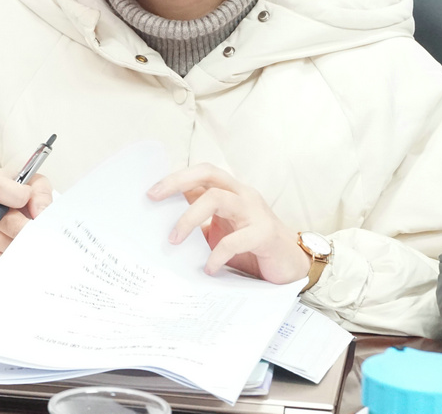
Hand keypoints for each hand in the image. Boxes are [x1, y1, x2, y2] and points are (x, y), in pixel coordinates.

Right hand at [0, 169, 52, 267]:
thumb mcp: (35, 183)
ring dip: (22, 243)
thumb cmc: (20, 192)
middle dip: (28, 229)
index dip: (17, 196)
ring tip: (29, 236)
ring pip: (5, 244)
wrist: (4, 203)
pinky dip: (11, 256)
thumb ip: (40, 194)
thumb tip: (39, 214)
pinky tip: (16, 245)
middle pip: (6, 223)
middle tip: (42, 232)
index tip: (29, 198)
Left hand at [147, 163, 310, 283]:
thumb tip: (160, 227)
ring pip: (217, 199)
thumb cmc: (252, 248)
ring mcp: (255, 211)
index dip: (175, 178)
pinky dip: (218, 253)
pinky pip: (237, 239)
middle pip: (208, 174)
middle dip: (177, 182)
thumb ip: (200, 224)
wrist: (292, 265)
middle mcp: (243, 195)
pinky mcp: (266, 234)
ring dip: (190, 217)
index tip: (150, 192)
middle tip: (153, 197)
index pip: (201, 173)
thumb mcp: (220, 232)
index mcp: (231, 192)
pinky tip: (208, 268)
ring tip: (173, 240)